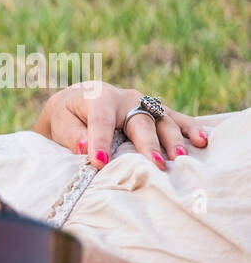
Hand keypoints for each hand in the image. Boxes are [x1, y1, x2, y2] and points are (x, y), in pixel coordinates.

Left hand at [33, 82, 208, 169]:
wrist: (78, 101)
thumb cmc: (67, 115)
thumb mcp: (60, 122)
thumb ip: (71, 134)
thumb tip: (83, 147)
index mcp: (98, 98)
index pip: (100, 121)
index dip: (100, 142)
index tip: (99, 162)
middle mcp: (126, 98)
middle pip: (139, 121)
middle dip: (147, 143)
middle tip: (154, 165)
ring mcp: (144, 104)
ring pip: (162, 120)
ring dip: (173, 139)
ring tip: (180, 158)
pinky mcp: (155, 111)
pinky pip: (175, 119)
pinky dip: (189, 129)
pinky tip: (202, 141)